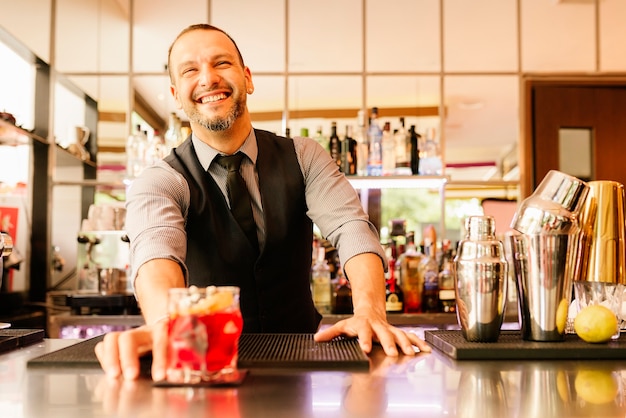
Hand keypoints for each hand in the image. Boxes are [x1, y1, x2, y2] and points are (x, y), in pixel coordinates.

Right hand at [94, 319, 168, 380]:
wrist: (163, 329)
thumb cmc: (171, 343)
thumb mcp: (177, 350)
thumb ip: (175, 362)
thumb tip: (175, 377)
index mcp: (162, 331)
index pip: (160, 342)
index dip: (159, 360)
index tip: (159, 376)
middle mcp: (143, 331)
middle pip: (129, 338)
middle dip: (127, 358)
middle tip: (131, 376)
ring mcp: (128, 335)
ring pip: (112, 339)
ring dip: (110, 358)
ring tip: (113, 375)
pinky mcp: (117, 341)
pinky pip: (104, 345)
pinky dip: (104, 358)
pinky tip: (109, 370)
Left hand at [313, 313, 430, 355]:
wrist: (370, 310)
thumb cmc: (356, 322)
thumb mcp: (342, 326)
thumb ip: (331, 333)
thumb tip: (317, 338)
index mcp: (364, 324)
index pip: (363, 332)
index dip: (364, 340)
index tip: (365, 349)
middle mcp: (378, 326)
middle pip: (384, 334)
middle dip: (389, 344)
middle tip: (393, 353)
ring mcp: (389, 328)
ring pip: (399, 335)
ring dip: (406, 344)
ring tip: (411, 353)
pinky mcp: (398, 331)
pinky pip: (409, 336)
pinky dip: (418, 342)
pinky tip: (426, 348)